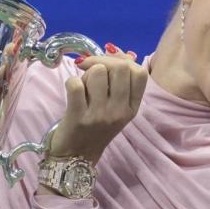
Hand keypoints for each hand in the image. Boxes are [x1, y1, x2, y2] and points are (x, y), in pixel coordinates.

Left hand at [48, 43, 147, 163]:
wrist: (76, 157)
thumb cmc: (95, 128)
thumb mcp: (116, 108)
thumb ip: (119, 81)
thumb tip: (117, 51)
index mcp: (132, 108)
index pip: (139, 72)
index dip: (122, 61)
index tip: (108, 65)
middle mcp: (119, 111)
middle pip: (120, 67)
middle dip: (102, 62)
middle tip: (90, 72)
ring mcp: (100, 115)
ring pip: (97, 72)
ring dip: (86, 74)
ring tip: (83, 87)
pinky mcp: (79, 117)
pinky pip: (76, 84)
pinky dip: (71, 82)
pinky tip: (72, 93)